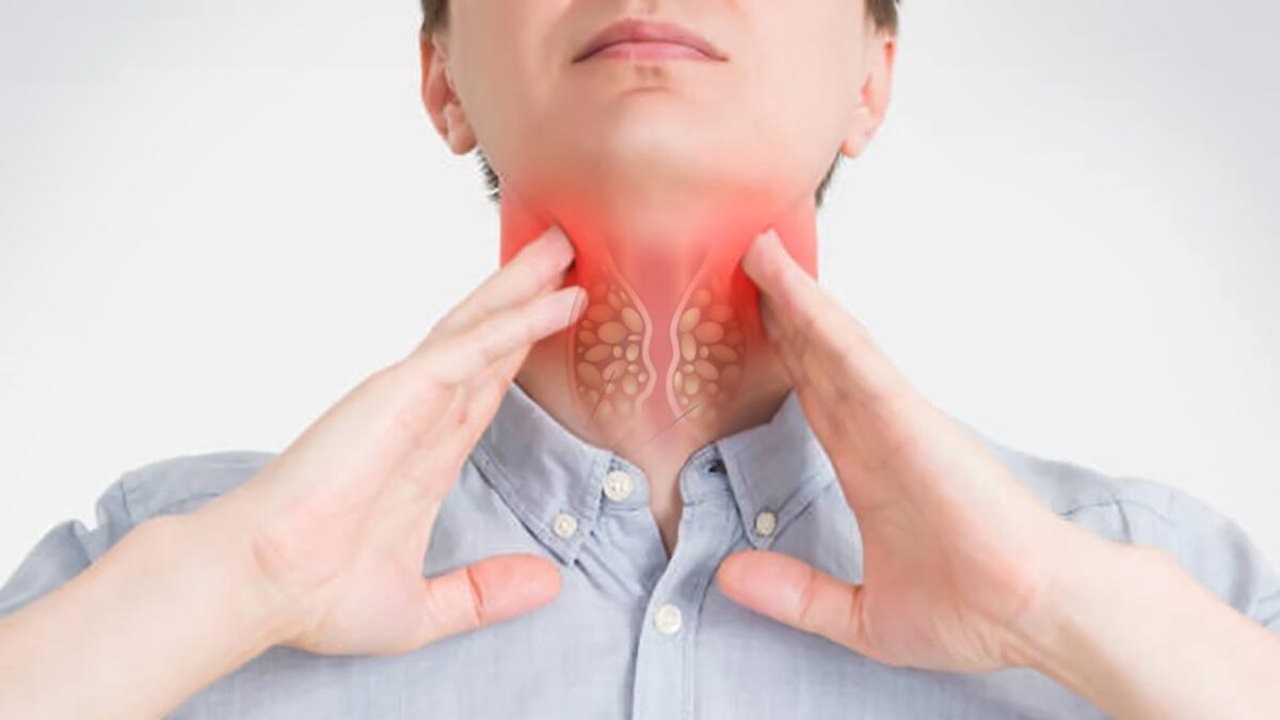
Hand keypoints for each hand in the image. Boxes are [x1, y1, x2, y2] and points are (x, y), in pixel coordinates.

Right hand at [197, 224, 585, 656]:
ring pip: (480, 329)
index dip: (519, 350)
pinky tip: (558, 299)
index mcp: (424, 456)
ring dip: (524, 287)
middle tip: (565, 254)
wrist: (261, 585)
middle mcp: (419, 417)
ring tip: (565, 245)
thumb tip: (550, 584)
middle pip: (486, 342)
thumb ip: (484, 593)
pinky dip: (516, 322)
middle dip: (523, 296)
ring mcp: (409, 399)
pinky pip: (473, 349)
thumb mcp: (422, 608)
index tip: (551, 318)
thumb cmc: (314, 594)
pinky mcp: (403, 393)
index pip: (484, 388)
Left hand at [715, 229, 1096, 671]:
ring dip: (794, 298)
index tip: (748, 330)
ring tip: (756, 250)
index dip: (785, 363)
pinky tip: (787, 286)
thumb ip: (794, 593)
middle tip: (742, 268)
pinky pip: (855, 360)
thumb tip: (729, 575)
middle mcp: (879, 438)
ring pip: (833, 347)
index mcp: (871, 475)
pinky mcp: (908, 418)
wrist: (1036, 616)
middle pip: (819, 363)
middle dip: (782, 317)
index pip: (817, 403)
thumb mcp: (859, 615)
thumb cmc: (976, 615)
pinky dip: (820, 319)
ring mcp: (894, 422)